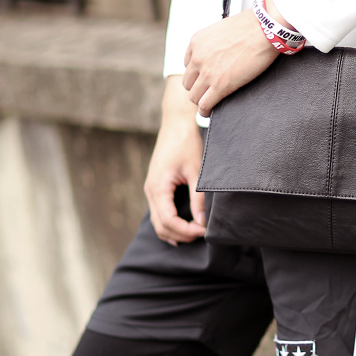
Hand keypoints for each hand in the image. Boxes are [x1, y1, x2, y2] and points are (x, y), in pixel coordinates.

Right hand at [144, 77, 206, 244]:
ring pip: (158, 221)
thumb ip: (199, 198)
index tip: (205, 231)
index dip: (186, 231)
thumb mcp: (197, 170)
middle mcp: (150, 190)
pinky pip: (160, 212)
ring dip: (175, 231)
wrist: (178, 121)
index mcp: (158, 187)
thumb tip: (202, 223)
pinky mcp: (157, 186)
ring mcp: (152, 188)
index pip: (168, 222)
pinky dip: (170, 223)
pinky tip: (185, 226)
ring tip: (196, 232)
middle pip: (161, 226)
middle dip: (181, 234)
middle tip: (203, 234)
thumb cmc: (187, 142)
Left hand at [183, 8, 277, 116]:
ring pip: (193, 95)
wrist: (264, 30)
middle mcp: (197, 57)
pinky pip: (204, 104)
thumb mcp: (224, 29)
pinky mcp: (219, 85)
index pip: (188, 63)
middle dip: (197, 87)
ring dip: (200, 100)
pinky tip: (209, 112)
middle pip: (188, 81)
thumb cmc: (252, 27)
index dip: (196, 72)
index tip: (203, 77)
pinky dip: (205, 111)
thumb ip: (217, 41)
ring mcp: (207, 73)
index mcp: (197, 42)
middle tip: (206, 91)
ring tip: (207, 104)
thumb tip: (224, 49)